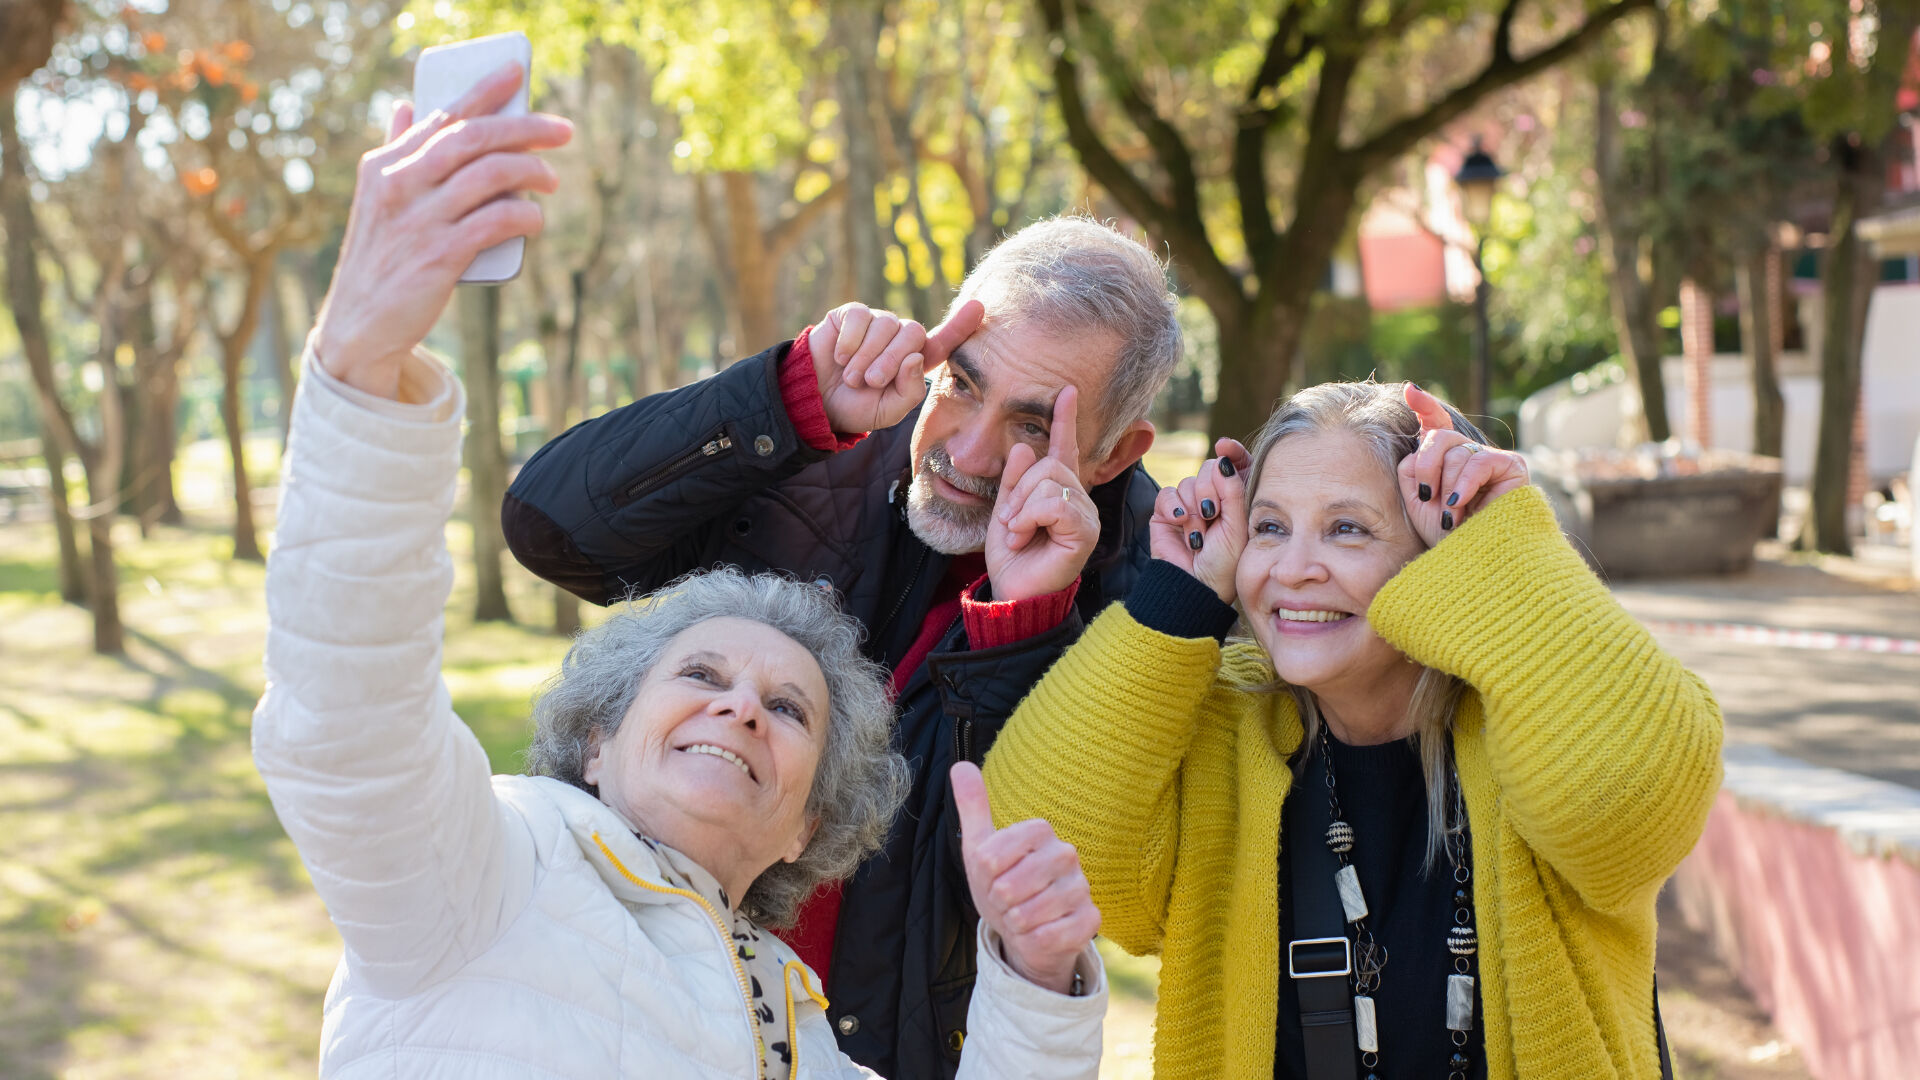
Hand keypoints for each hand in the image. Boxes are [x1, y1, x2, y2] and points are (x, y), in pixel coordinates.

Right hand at [311, 63, 571, 399]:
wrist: (359, 324)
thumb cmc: (380, 258)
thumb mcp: (377, 199)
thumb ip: (395, 153)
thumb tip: (404, 107)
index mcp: (385, 165)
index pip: (442, 116)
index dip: (484, 91)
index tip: (516, 73)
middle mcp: (399, 185)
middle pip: (473, 138)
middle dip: (524, 127)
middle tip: (562, 130)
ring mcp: (419, 220)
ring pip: (490, 174)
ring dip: (531, 171)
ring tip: (552, 179)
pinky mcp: (439, 256)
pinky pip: (496, 221)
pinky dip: (524, 214)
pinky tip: (536, 218)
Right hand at [808, 299, 982, 433]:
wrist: (816, 401)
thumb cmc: (856, 407)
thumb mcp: (888, 410)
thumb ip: (910, 391)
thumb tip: (916, 357)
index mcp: (915, 361)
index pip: (943, 341)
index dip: (960, 325)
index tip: (978, 307)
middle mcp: (899, 338)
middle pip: (913, 333)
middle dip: (891, 360)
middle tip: (871, 382)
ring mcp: (877, 323)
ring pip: (886, 325)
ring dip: (867, 356)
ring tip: (852, 377)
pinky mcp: (852, 314)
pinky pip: (860, 317)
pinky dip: (850, 341)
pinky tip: (840, 357)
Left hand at [951, 762, 1098, 994]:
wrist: (1026, 931)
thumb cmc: (1003, 884)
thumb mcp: (980, 848)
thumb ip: (972, 807)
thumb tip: (960, 766)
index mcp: (1039, 831)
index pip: (990, 857)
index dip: (983, 877)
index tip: (992, 878)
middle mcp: (1066, 854)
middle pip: (1007, 887)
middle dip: (997, 903)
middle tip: (1006, 902)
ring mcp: (1081, 887)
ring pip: (1028, 914)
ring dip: (1015, 923)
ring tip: (1021, 917)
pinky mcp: (1090, 920)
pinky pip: (1050, 936)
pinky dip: (1033, 940)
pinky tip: (1038, 934)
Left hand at [985, 385, 1100, 602]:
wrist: (1013, 590)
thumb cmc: (1012, 556)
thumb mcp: (1005, 509)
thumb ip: (1014, 479)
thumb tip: (1022, 446)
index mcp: (1058, 491)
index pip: (1064, 449)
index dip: (1065, 420)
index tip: (1067, 391)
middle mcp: (1078, 499)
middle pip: (1049, 464)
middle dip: (1019, 490)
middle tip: (1010, 521)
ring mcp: (1085, 514)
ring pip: (1050, 482)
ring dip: (1021, 507)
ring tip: (1017, 532)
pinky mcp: (1085, 531)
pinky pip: (1055, 503)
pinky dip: (1030, 517)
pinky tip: (1024, 536)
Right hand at [1148, 438, 1251, 603]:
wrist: (1195, 585)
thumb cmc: (1223, 562)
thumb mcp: (1237, 525)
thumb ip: (1233, 490)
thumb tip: (1223, 458)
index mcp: (1236, 500)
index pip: (1235, 465)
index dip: (1232, 453)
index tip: (1226, 446)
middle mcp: (1213, 499)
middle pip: (1209, 469)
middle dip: (1210, 489)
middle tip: (1212, 514)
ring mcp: (1189, 505)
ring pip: (1189, 482)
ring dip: (1193, 508)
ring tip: (1198, 533)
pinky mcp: (1166, 513)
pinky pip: (1168, 493)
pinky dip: (1174, 507)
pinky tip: (1181, 523)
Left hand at [1397, 384, 1529, 546]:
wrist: (1471, 560)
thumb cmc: (1444, 535)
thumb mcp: (1417, 498)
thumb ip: (1413, 466)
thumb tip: (1422, 434)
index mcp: (1446, 461)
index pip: (1437, 424)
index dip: (1426, 406)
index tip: (1409, 390)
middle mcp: (1469, 455)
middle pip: (1439, 436)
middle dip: (1426, 466)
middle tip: (1428, 497)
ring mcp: (1491, 458)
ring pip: (1456, 451)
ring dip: (1446, 487)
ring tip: (1451, 515)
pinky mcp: (1512, 466)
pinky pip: (1479, 461)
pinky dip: (1464, 483)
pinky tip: (1460, 503)